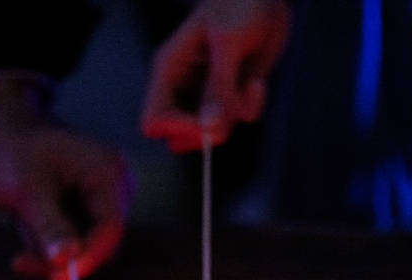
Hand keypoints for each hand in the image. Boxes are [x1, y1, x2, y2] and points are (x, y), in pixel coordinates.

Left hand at [0, 77, 132, 279]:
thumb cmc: (11, 147)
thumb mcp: (27, 189)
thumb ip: (50, 226)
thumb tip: (67, 260)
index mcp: (108, 173)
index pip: (110, 230)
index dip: (87, 259)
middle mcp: (112, 187)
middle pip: (99, 243)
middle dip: (62, 257)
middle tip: (22, 262)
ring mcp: (98, 199)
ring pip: (82, 247)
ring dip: (48, 248)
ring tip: (20, 222)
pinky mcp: (82, 209)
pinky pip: (70, 240)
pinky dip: (46, 242)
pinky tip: (25, 222)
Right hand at [141, 0, 290, 152]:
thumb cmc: (239, 6)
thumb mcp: (228, 43)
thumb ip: (219, 87)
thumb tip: (211, 129)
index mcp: (169, 71)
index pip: (153, 121)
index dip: (177, 129)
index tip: (208, 122)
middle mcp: (183, 88)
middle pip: (179, 135)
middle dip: (209, 129)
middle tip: (231, 110)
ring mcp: (207, 94)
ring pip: (213, 131)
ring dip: (236, 114)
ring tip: (250, 84)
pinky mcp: (231, 95)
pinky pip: (238, 120)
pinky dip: (252, 106)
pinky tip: (257, 82)